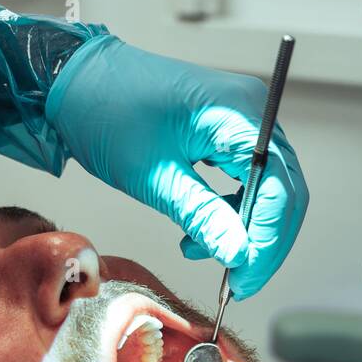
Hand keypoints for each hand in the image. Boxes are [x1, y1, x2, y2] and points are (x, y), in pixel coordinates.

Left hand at [45, 36, 307, 298]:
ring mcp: (243, 119)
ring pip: (269, 190)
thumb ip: (203, 216)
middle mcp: (252, 112)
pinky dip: (232, 212)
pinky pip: (249, 180)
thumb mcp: (155, 176)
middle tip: (237, 282)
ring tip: (205, 252)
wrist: (78, 79)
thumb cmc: (107, 113)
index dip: (267, 243)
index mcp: (239, 115)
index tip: (244, 281)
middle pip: (284, 192)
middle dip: (262, 243)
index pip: (279, 190)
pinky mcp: (228, 131)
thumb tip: (240, 255)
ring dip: (246, 230)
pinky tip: (203, 229)